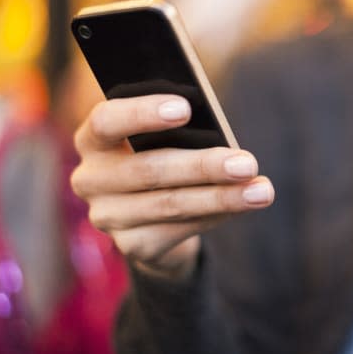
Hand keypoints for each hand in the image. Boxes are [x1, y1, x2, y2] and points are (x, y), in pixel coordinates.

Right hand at [71, 94, 274, 278]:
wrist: (154, 215)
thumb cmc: (164, 155)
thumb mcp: (165, 137)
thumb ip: (180, 130)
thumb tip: (220, 135)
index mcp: (94, 140)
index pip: (106, 121)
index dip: (142, 114)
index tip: (186, 108)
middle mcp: (91, 179)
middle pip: (149, 169)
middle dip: (203, 166)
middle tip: (247, 163)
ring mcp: (108, 216)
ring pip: (170, 203)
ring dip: (222, 197)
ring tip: (261, 191)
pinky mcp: (132, 245)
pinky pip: (181, 229)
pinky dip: (216, 214)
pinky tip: (243, 204)